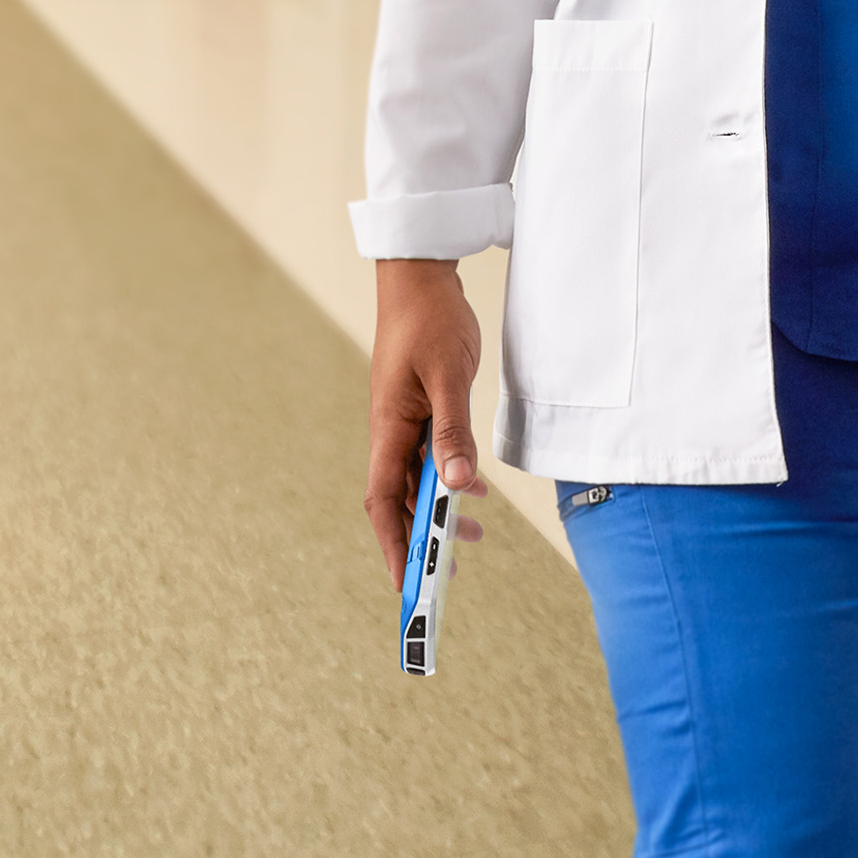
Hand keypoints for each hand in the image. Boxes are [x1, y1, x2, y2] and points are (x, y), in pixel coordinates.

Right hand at [366, 257, 487, 570]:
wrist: (421, 274)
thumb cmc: (429, 319)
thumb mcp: (447, 378)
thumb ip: (453, 432)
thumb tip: (459, 487)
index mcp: (388, 428)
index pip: (384, 500)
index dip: (392, 544)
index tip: (408, 582)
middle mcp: (390, 430)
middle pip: (399, 498)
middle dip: (420, 538)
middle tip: (450, 571)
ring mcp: (403, 419)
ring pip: (416, 479)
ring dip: (438, 510)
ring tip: (471, 535)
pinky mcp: (419, 407)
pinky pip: (427, 455)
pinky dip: (446, 478)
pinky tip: (474, 488)